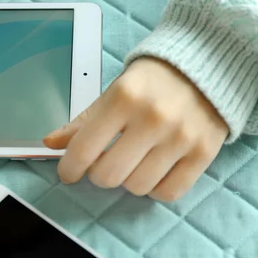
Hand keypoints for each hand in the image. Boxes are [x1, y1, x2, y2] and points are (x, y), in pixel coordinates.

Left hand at [43, 57, 228, 201]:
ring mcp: (181, 137)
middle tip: (103, 163)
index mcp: (123, 98)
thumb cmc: (152, 81)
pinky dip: (155, 188)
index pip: (83, 150)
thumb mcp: (112, 92)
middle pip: (108, 175)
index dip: (69, 168)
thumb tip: (50, 143)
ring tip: (132, 162)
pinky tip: (153, 170)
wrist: (207, 65)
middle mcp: (153, 118)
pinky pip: (168, 192)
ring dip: (128, 180)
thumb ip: (82, 121)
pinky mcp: (204, 153)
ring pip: (137, 187)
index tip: (68, 172)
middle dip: (98, 174)